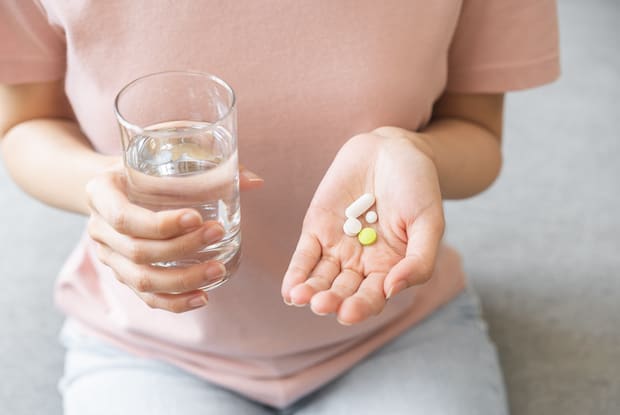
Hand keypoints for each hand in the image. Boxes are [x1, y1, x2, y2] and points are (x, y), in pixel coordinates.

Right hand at [86, 160, 262, 312]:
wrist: (116, 183)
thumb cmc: (145, 166)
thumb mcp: (164, 154)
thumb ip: (207, 165)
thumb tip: (255, 182)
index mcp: (101, 193)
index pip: (123, 217)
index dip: (160, 224)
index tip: (197, 218)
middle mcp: (99, 228)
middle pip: (136, 251)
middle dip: (181, 248)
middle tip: (218, 234)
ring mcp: (109, 256)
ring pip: (141, 280)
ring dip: (182, 279)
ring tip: (218, 270)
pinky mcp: (124, 274)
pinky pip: (146, 296)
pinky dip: (175, 302)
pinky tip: (203, 298)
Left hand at [281, 128, 444, 324]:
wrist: (392, 150)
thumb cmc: (418, 187)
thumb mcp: (429, 222)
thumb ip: (419, 260)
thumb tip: (393, 289)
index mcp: (390, 268)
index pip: (373, 297)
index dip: (361, 307)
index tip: (349, 313)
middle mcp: (362, 264)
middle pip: (344, 291)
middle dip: (332, 300)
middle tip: (323, 305)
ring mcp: (337, 247)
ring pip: (321, 277)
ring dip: (311, 291)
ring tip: (302, 298)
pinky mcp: (317, 229)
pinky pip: (304, 256)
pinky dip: (296, 272)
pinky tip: (290, 290)